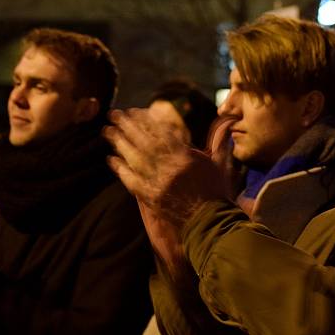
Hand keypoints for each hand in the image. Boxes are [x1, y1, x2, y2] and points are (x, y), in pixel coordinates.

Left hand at [105, 109, 233, 282]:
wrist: (211, 223)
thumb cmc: (217, 193)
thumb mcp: (220, 165)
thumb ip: (219, 143)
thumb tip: (226, 124)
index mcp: (186, 158)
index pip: (162, 133)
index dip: (146, 121)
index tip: (134, 111)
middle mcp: (170, 168)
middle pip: (144, 142)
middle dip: (128, 126)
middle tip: (114, 114)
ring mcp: (159, 183)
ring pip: (135, 159)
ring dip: (120, 144)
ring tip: (108, 132)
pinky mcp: (152, 198)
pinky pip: (132, 181)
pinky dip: (121, 170)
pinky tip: (111, 159)